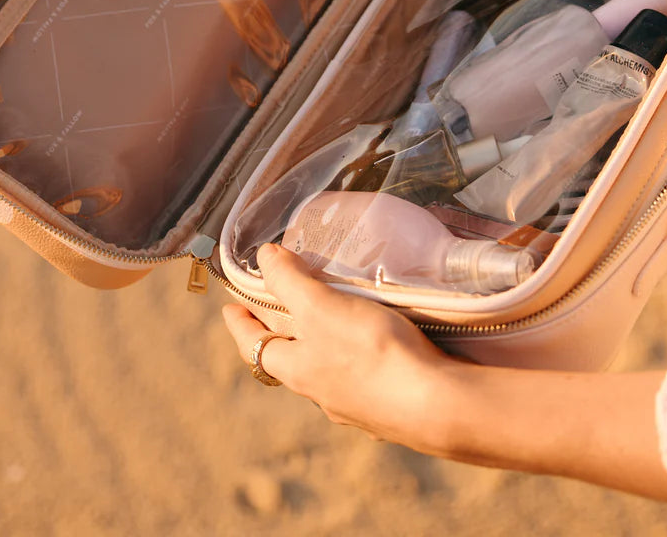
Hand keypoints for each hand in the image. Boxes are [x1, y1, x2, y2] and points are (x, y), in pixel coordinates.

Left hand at [222, 243, 454, 453]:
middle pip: (289, 359)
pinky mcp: (390, 408)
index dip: (239, 325)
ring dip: (320, 347)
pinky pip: (363, 379)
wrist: (437, 405)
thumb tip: (262, 258)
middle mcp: (321, 394)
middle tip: (276, 308)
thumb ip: (290, 281)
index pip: (254, 346)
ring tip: (329, 320)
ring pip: (326, 371)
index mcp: (298, 371)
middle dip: (280, 334)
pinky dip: (357, 359)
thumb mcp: (321, 307)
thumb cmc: (371, 353)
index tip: (229, 309)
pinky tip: (375, 346)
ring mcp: (357, 406)